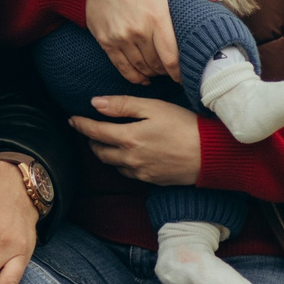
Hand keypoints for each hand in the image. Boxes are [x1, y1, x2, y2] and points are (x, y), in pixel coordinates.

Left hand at [71, 95, 202, 184]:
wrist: (212, 154)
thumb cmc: (184, 125)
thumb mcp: (153, 107)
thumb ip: (122, 105)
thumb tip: (95, 103)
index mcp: (128, 138)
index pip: (94, 132)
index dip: (80, 125)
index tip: (72, 119)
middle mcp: (130, 158)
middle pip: (100, 152)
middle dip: (91, 140)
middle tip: (89, 130)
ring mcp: (141, 172)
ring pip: (113, 164)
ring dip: (105, 153)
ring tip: (106, 141)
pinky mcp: (152, 180)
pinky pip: (129, 173)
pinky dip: (122, 163)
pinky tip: (128, 154)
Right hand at [83, 0, 222, 84]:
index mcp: (157, 17)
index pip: (172, 58)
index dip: (180, 73)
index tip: (187, 76)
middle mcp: (138, 31)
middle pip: (158, 65)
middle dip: (167, 71)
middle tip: (173, 70)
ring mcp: (120, 37)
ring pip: (141, 68)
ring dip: (152, 73)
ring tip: (159, 71)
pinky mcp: (106, 41)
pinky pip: (122, 67)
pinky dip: (134, 77)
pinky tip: (142, 78)